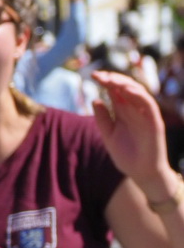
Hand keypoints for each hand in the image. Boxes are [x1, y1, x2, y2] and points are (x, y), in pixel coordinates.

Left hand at [88, 71, 171, 192]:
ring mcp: (145, 115)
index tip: (92, 76)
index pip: (115, 91)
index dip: (106, 81)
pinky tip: (126, 90)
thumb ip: (102, 118)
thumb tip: (95, 99)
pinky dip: (138, 96)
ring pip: (138, 92)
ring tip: (110, 79)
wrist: (141, 173)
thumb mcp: (108, 135)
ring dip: (124, 83)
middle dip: (112, 79)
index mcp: (123, 111)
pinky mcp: (154, 122)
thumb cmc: (126, 155)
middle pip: (125, 88)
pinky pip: (148, 104)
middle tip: (98, 75)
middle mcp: (135, 110)